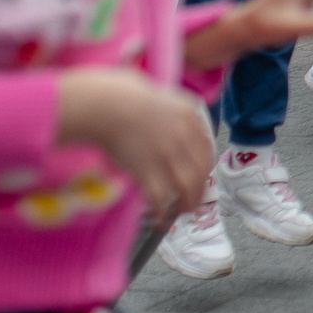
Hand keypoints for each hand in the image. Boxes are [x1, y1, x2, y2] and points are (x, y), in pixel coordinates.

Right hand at [55, 67, 213, 227]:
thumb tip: (172, 117)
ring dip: (187, 203)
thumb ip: (174, 109)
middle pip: (201, 171)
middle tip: (193, 200)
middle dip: (199, 190)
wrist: (106, 105)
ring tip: (181, 212)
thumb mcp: (161, 95)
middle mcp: (185, 138)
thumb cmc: (124, 94)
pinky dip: (161, 211)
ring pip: (188, 187)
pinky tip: (158, 218)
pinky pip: (161, 198)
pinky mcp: (148, 171)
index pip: (206, 149)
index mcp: (190, 118)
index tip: (199, 176)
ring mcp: (168, 156)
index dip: (204, 167)